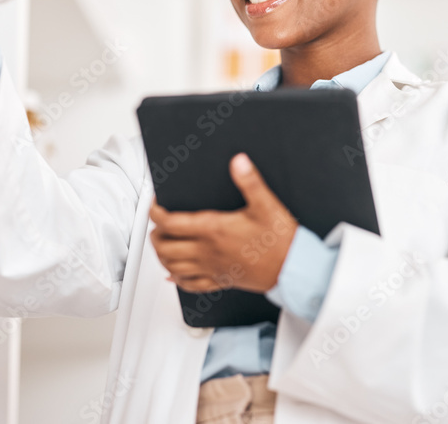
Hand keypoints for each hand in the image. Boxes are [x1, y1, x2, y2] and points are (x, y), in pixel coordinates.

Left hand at [149, 153, 298, 292]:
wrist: (292, 270)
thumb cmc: (280, 242)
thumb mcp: (266, 205)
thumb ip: (250, 182)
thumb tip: (238, 162)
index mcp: (214, 230)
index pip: (171, 223)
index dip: (156, 212)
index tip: (157, 203)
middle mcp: (208, 251)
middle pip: (165, 246)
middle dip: (155, 234)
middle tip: (157, 224)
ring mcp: (212, 268)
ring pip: (172, 267)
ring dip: (161, 256)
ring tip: (161, 245)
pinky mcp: (221, 280)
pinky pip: (190, 285)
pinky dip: (176, 280)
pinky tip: (174, 276)